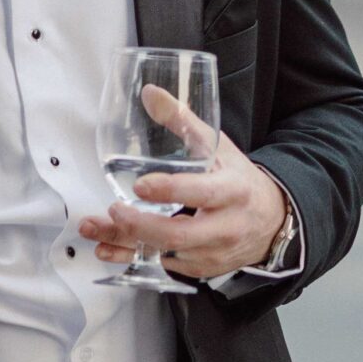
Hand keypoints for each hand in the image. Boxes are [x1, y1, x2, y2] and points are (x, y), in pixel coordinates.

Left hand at [78, 88, 289, 280]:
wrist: (271, 221)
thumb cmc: (238, 180)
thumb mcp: (219, 148)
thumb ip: (184, 121)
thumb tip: (150, 93)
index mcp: (233, 191)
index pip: (203, 193)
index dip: (172, 190)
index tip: (141, 185)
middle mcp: (225, 227)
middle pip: (179, 234)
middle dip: (141, 225)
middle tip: (113, 209)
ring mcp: (212, 253)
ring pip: (164, 253)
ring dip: (124, 243)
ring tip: (91, 228)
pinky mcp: (199, 268)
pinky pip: (162, 266)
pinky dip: (131, 257)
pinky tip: (106, 248)